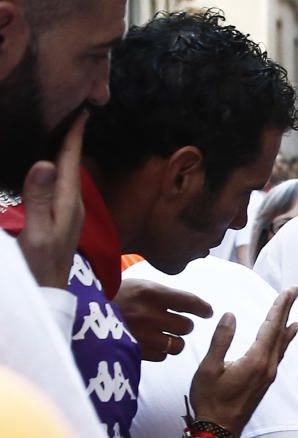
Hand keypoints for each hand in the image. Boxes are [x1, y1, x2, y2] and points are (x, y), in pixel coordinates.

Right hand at [18, 112, 87, 287]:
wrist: (47, 291)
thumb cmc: (40, 264)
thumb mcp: (36, 232)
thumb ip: (40, 198)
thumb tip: (47, 162)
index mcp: (70, 202)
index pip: (72, 159)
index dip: (74, 132)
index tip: (81, 106)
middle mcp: (73, 203)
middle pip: (73, 161)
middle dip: (71, 135)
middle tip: (71, 107)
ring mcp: (69, 211)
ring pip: (68, 171)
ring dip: (65, 149)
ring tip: (61, 126)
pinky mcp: (62, 217)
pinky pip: (62, 182)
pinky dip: (58, 165)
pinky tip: (51, 161)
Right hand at [114, 279, 212, 360]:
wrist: (81, 313)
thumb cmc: (113, 297)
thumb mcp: (137, 285)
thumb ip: (163, 294)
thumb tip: (192, 304)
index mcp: (150, 292)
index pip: (189, 301)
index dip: (203, 308)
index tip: (208, 312)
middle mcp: (148, 313)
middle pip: (186, 326)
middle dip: (184, 325)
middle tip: (178, 323)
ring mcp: (141, 334)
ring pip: (177, 344)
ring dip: (175, 341)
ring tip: (167, 336)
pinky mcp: (135, 351)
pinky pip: (162, 356)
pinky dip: (161, 352)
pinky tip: (153, 344)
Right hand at [189, 287, 297, 435]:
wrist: (218, 430)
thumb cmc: (210, 400)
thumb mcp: (210, 368)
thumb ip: (221, 340)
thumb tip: (230, 315)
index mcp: (256, 360)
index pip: (272, 326)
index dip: (280, 305)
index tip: (290, 289)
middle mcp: (268, 367)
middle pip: (280, 332)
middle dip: (287, 310)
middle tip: (295, 291)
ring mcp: (268, 376)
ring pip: (281, 346)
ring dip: (287, 327)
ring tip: (296, 317)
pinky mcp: (264, 383)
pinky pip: (278, 356)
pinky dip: (283, 343)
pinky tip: (283, 343)